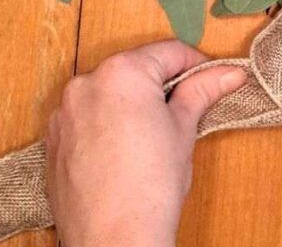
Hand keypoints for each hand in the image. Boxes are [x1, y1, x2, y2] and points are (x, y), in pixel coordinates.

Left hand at [45, 40, 246, 246]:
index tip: (214, 80)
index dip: (198, 65)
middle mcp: (86, 83)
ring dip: (132, 105)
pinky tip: (125, 153)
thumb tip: (228, 74)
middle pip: (136, 71)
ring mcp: (64, 112)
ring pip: (109, 94)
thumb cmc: (151, 186)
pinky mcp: (54, 140)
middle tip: (187, 111)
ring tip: (154, 137)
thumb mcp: (183, 130)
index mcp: (122, 72)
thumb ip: (201, 92)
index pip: (169, 52)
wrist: (114, 241)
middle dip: (162, 86)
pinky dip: (107, 125)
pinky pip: (87, 118)